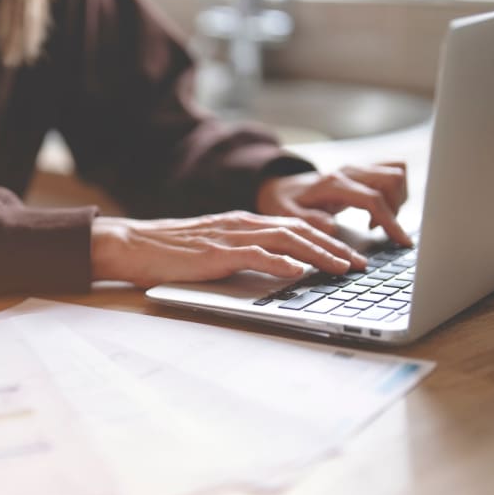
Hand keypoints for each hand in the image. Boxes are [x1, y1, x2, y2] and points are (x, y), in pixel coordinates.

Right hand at [91, 212, 367, 286]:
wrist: (134, 244)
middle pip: (299, 231)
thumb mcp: (214, 250)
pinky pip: (255, 254)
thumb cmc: (169, 252)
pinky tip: (299, 271)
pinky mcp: (216, 252)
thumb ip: (243, 254)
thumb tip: (275, 270)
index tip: (349, 256)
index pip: (295, 228)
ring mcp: (230, 236)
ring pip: (286, 240)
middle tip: (359, 265)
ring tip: (341, 268)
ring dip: (318, 254)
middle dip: (334, 247)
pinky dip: (280, 262)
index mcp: (243, 223)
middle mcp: (242, 224)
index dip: (326, 241)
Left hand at [256, 162, 410, 245]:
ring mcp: (357, 169)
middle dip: (396, 208)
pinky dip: (394, 192)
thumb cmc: (285, 203)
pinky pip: (392, 171)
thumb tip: (332, 228)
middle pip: (392, 178)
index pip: (372, 198)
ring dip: (397, 199)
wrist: (281, 188)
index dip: (390, 220)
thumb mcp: (287, 216)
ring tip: (376, 222)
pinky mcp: (362, 171)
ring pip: (396, 172)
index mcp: (333, 184)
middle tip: (380, 231)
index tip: (401, 241)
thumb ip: (309, 221)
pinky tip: (377, 211)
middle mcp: (348, 172)